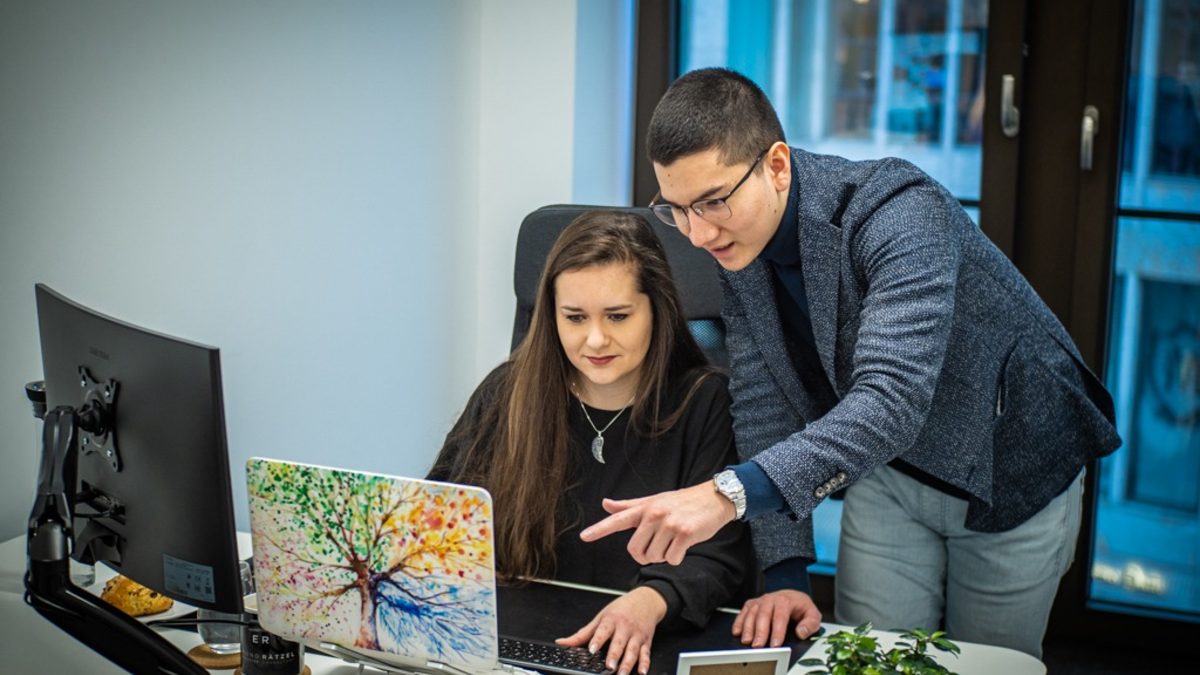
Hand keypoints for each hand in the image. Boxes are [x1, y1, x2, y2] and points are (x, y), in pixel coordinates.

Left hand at [556, 586, 666, 674]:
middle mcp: (625, 628)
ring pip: (633, 650)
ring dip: (628, 663)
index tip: (592, 649)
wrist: (646, 600)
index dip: (597, 640)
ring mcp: (636, 635)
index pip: (603, 630)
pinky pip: (646, 653)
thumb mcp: (601, 617)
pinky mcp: (646, 641)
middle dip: (614, 655)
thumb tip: (562, 642)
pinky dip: (645, 663)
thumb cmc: (621, 609)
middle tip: (609, 666)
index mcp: (611, 620)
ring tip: (622, 673)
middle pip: (619, 643)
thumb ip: (583, 633)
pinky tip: (642, 671)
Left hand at [579, 481, 735, 564]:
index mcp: (644, 508)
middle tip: (658, 545)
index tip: (584, 537)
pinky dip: (677, 557)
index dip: (599, 530)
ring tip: (674, 540)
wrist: (713, 498)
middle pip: (636, 551)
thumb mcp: (653, 501)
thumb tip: (605, 504)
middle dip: (646, 555)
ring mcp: (669, 524)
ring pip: (655, 557)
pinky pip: (672, 559)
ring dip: (664, 555)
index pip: (617, 520)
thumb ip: (628, 506)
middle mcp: (654, 515)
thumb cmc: (681, 502)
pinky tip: (684, 543)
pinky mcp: (685, 533)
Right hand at [731, 590, 821, 647]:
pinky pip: (744, 611)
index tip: (775, 644)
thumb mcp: (812, 614)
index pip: (780, 617)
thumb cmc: (801, 607)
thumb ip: (810, 624)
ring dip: (748, 628)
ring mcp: (760, 600)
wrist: (792, 596)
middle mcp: (771, 598)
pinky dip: (739, 621)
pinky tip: (737, 632)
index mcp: (786, 601)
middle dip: (760, 631)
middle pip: (763, 615)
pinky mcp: (753, 603)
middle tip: (758, 646)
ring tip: (747, 641)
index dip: (777, 632)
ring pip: (752, 613)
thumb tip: (801, 632)